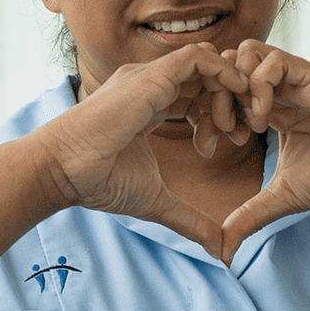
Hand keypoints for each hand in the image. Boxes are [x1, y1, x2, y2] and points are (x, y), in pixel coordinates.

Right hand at [31, 44, 245, 252]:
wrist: (64, 171)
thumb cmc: (99, 183)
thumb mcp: (158, 202)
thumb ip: (193, 221)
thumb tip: (222, 253)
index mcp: (147, 105)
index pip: (195, 94)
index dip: (220, 113)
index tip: (234, 141)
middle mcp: (149, 85)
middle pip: (205, 77)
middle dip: (233, 101)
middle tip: (246, 131)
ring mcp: (149, 77)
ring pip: (207, 63)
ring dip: (232, 88)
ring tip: (241, 122)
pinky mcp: (151, 76)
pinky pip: (199, 57)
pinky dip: (224, 73)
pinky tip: (238, 98)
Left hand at [215, 43, 309, 258]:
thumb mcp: (285, 196)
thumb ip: (251, 214)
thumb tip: (223, 248)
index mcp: (273, 109)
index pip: (223, 91)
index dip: (207, 113)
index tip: (211, 146)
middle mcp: (283, 89)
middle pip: (227, 66)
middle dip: (214, 96)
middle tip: (223, 131)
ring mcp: (298, 80)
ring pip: (246, 53)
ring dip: (236, 86)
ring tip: (247, 122)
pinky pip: (273, 60)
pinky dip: (258, 85)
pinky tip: (265, 118)